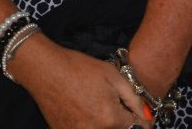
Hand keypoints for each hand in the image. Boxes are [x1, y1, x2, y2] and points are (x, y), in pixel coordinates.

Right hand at [9, 36, 150, 128]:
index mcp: (111, 119)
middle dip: (122, 121)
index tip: (139, 114)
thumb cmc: (77, 68)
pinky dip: (89, 124)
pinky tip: (82, 109)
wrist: (44, 69)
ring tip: (95, 104)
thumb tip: (147, 117)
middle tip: (112, 105)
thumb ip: (134, 99)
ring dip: (105, 122)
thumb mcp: (112, 76)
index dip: (141, 119)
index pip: (138, 128)